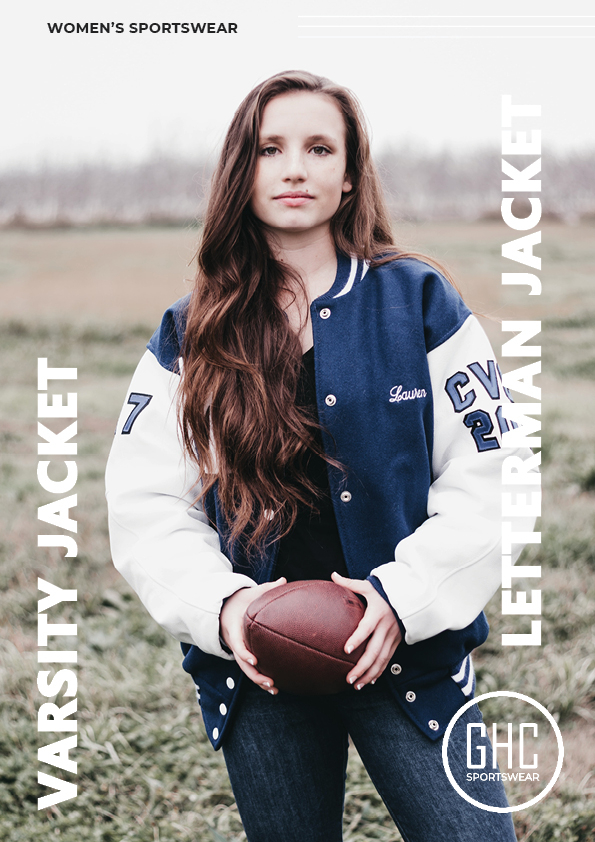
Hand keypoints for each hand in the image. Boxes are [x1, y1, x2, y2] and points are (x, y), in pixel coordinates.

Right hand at [219, 577, 286, 693]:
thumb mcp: (250, 593)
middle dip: (255, 674)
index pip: (238, 644)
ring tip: (275, 689)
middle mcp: (235, 642)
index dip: (245, 653)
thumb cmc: (240, 600)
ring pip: (246, 670)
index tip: (255, 660)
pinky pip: (250, 669)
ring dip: (259, 681)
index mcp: (235, 629)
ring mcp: (238, 650)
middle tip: (270, 682)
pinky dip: (259, 678)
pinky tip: (274, 687)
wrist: (224, 608)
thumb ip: (266, 588)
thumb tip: (283, 580)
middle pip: (242, 663)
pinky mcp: (244, 654)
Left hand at [331, 571, 401, 689]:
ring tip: (356, 685)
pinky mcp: (396, 642)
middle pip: (374, 651)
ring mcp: (392, 637)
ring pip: (382, 660)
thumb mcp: (369, 586)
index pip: (366, 628)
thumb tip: (332, 575)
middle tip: (349, 678)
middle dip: (362, 667)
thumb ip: (350, 583)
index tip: (345, 649)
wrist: (411, 596)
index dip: (357, 638)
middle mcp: (386, 627)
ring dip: (369, 674)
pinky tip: (369, 681)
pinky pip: (388, 660)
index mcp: (377, 613)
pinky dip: (379, 672)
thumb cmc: (385, 591)